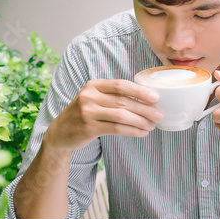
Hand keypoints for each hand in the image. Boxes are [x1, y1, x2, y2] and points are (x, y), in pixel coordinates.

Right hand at [45, 79, 161, 151]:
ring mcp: (88, 112)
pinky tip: (141, 133)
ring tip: (152, 126)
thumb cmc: (84, 114)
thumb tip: (145, 100)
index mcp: (93, 85)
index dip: (139, 90)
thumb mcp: (94, 98)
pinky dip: (132, 131)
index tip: (155, 97)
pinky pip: (116, 128)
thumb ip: (113, 96)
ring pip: (121, 115)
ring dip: (140, 121)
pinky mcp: (89, 127)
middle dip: (144, 108)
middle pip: (123, 101)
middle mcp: (89, 96)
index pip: (120, 85)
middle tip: (159, 115)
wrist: (61, 132)